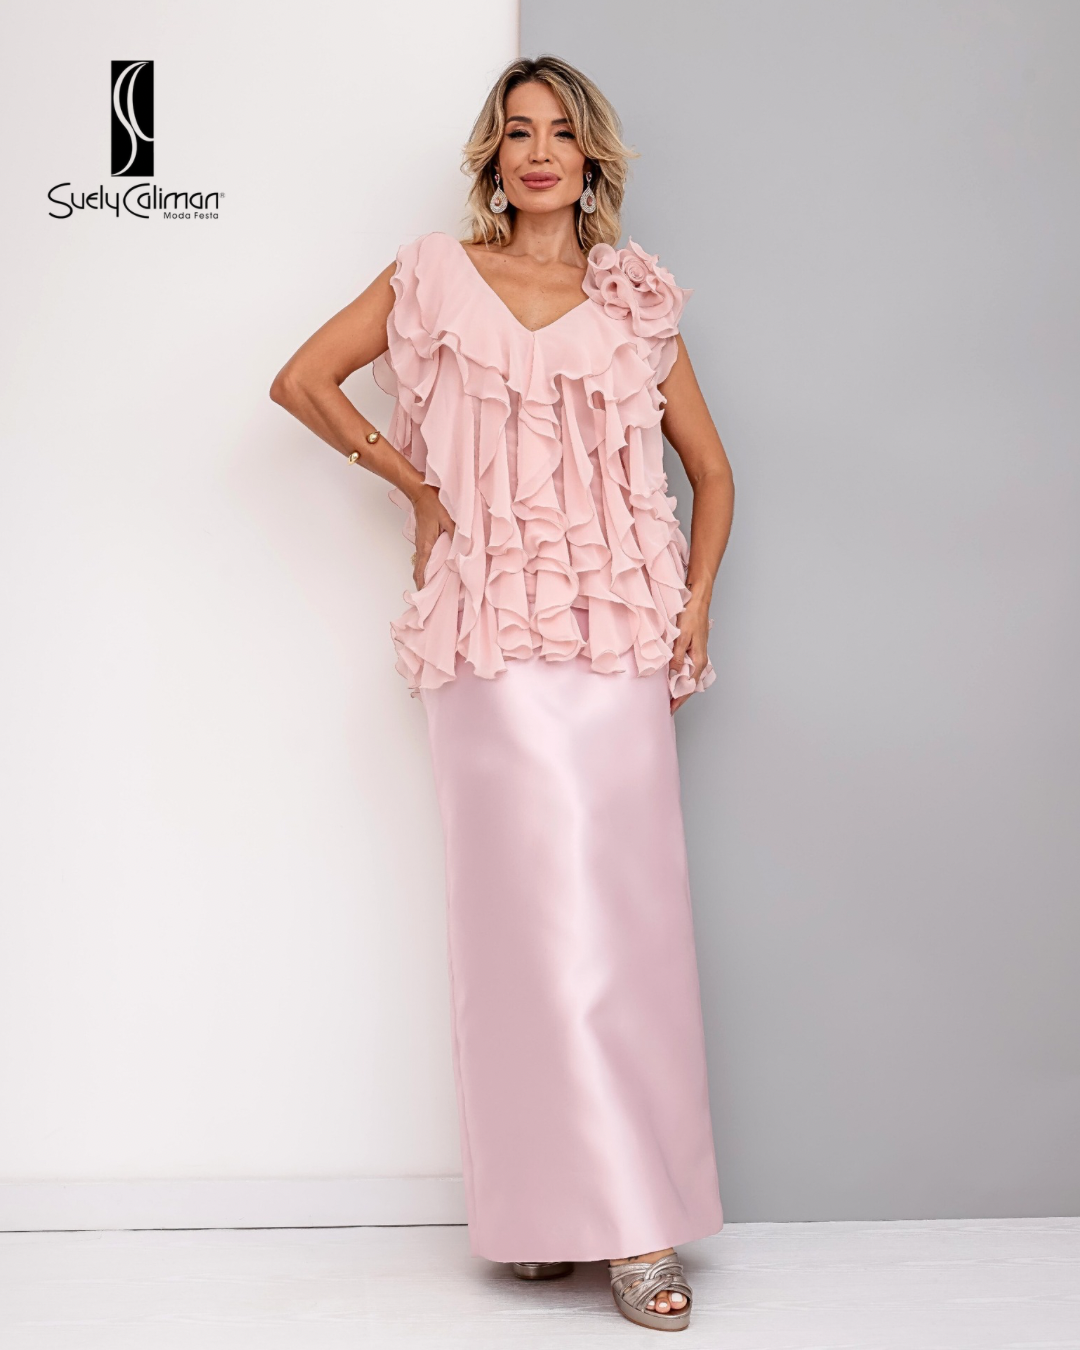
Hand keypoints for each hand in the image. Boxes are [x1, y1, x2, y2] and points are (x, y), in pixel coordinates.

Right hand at [411, 484, 455, 590]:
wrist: (420, 490)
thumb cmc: (433, 502)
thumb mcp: (449, 519)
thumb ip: (458, 536)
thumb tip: (465, 550)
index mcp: (426, 545)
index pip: (420, 572)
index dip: (422, 586)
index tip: (426, 598)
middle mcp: (421, 546)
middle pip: (419, 572)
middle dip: (425, 585)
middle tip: (433, 596)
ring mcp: (421, 542)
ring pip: (422, 565)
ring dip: (427, 575)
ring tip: (438, 585)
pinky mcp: (424, 538)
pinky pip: (425, 556)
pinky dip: (430, 565)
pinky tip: (441, 566)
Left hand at [668, 591, 710, 713]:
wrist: (698, 600)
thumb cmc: (691, 616)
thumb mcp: (681, 637)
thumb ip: (676, 657)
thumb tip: (672, 675)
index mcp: (699, 659)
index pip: (689, 686)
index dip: (679, 699)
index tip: (670, 709)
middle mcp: (700, 660)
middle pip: (689, 684)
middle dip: (679, 696)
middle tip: (666, 707)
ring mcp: (697, 655)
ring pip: (688, 677)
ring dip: (678, 686)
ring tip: (667, 696)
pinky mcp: (693, 650)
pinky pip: (687, 668)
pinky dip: (679, 676)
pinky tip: (671, 678)